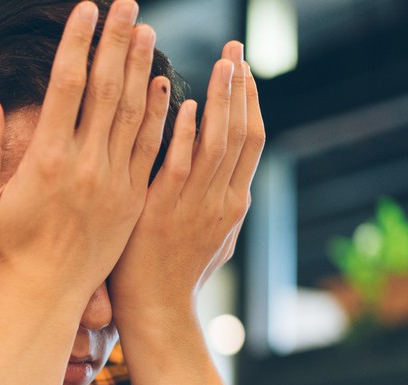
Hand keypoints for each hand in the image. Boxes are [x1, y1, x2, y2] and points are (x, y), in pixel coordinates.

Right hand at [0, 0, 170, 307]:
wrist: (44, 299)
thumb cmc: (4, 253)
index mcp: (45, 160)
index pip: (66, 85)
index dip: (77, 43)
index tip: (86, 9)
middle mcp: (84, 166)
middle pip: (106, 89)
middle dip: (115, 41)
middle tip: (126, 3)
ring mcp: (114, 183)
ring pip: (134, 113)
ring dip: (140, 67)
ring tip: (145, 29)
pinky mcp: (132, 200)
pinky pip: (150, 148)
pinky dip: (159, 113)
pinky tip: (163, 84)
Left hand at [109, 41, 263, 335]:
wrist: (155, 313)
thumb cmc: (174, 276)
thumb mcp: (211, 239)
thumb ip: (218, 202)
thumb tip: (229, 177)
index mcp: (234, 204)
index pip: (251, 141)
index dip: (251, 102)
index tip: (244, 70)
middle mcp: (223, 201)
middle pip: (242, 133)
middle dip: (242, 88)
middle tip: (236, 48)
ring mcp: (196, 206)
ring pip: (219, 142)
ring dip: (221, 99)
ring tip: (222, 62)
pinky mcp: (165, 212)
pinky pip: (180, 164)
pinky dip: (186, 132)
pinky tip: (185, 103)